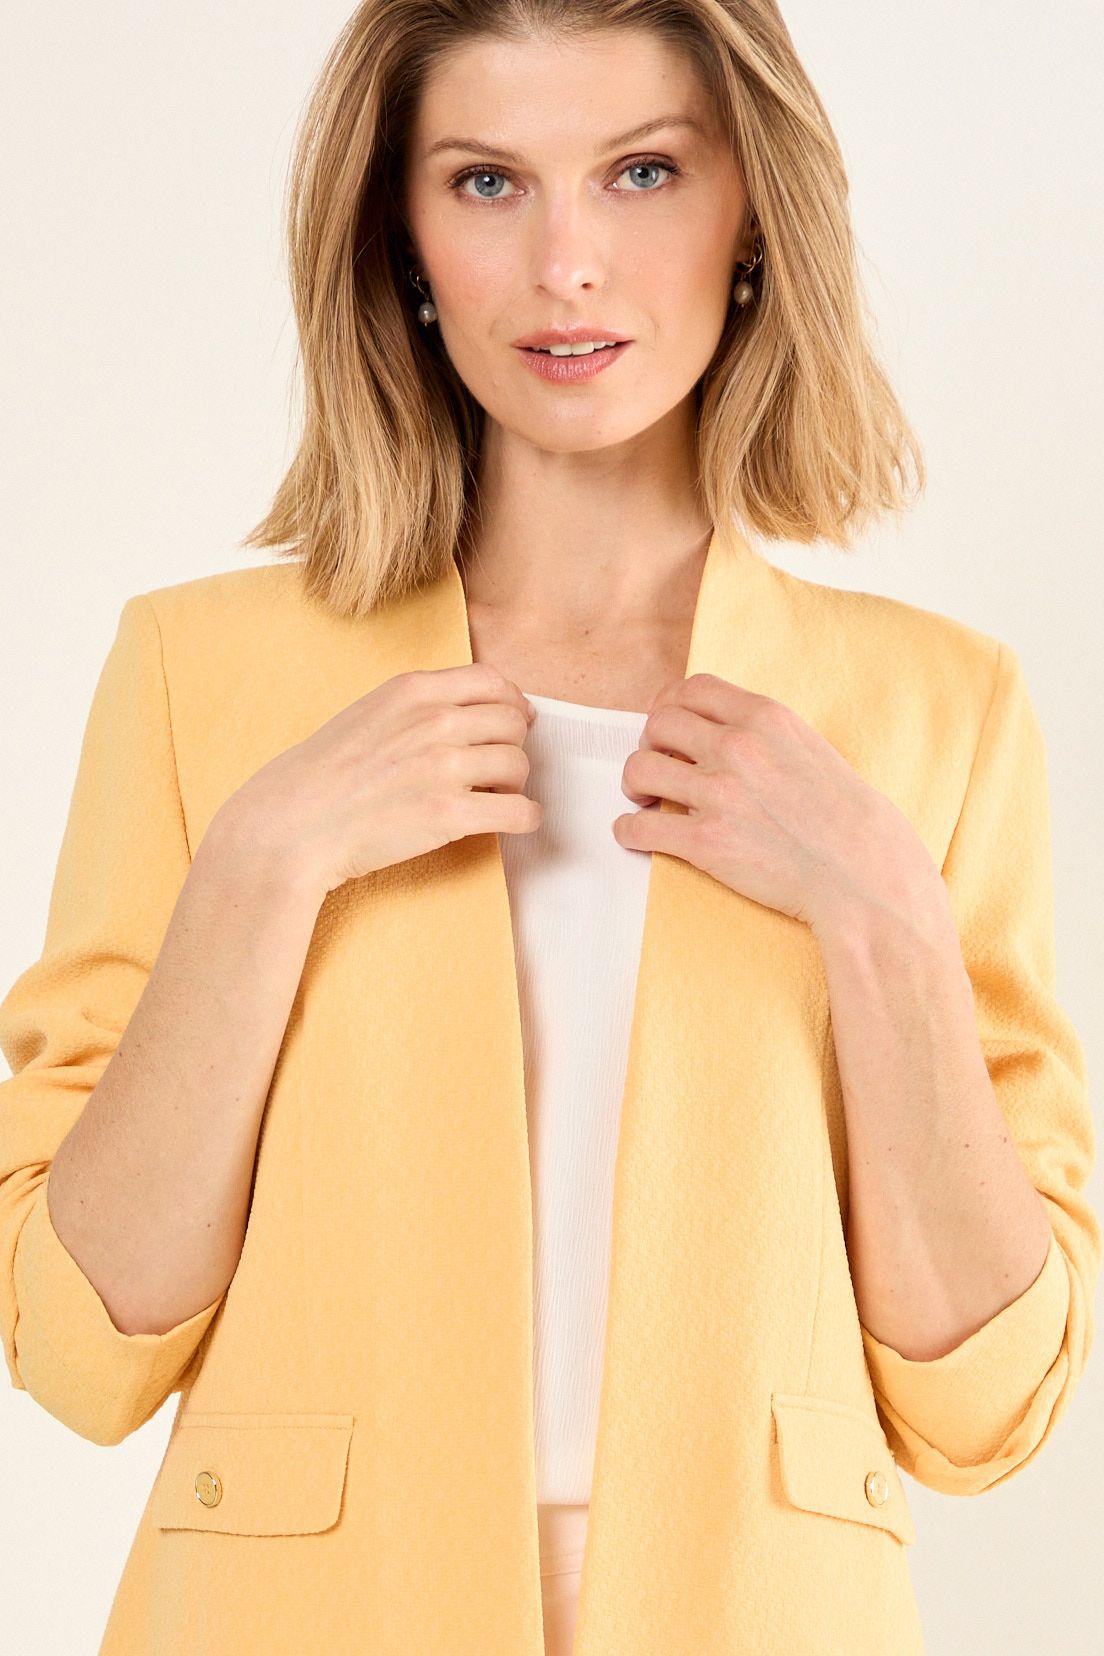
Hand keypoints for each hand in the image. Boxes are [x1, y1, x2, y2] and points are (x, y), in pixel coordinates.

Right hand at [221, 663, 540, 897]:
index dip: (511, 704)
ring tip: (495, 796)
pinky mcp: (449, 815)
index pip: (493, 681)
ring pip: (520, 765)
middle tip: (499, 769)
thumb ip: (418, 705)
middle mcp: (434, 721)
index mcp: (413, 690)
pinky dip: (525, 818)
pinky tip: (514, 822)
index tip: (513, 723)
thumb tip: (468, 709)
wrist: (293, 823)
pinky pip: (519, 811)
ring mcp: (443, 768)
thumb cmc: (324, 774)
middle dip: (513, 746)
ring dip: (515, 784)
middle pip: (513, 723)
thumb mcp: (369, 712)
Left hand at [611, 673, 937, 934]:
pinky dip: (628, 830)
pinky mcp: (705, 842)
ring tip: (645, 798)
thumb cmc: (855, 824)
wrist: (866, 877)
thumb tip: (738, 737)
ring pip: (638, 768)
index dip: (669, 703)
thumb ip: (771, 738)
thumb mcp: (816, 752)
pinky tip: (635, 834)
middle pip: (657, 722)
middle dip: (649, 743)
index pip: (693, 688)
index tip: (665, 722)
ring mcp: (719, 793)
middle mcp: (737, 747)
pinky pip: (638, 826)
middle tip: (657, 764)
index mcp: (767, 719)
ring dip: (633, 784)